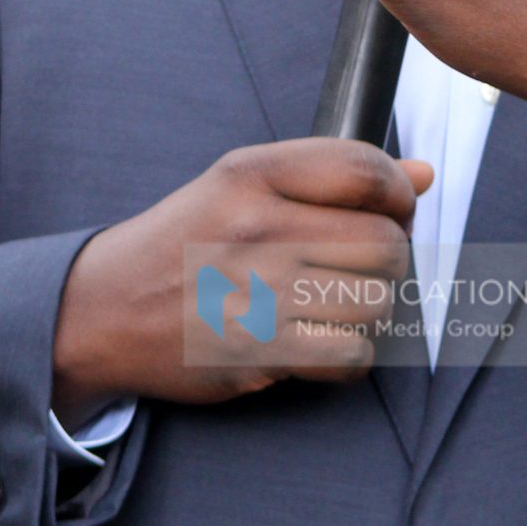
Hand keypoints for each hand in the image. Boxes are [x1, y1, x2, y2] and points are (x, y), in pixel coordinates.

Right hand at [52, 139, 434, 419]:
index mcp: (252, 174)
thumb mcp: (241, 186)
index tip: (393, 210)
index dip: (398, 194)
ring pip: (377, 301)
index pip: (366, 170)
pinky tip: (321, 342)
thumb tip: (421, 175)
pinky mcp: (261, 350)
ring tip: (334, 305)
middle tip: (363, 267)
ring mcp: (260, 291)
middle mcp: (257, 226)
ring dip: (370, 310)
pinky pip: (352, 355)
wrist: (105, 309)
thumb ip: (330, 176)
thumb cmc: (184, 243)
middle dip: (391, 258)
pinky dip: (349, 355)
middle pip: (385, 241)